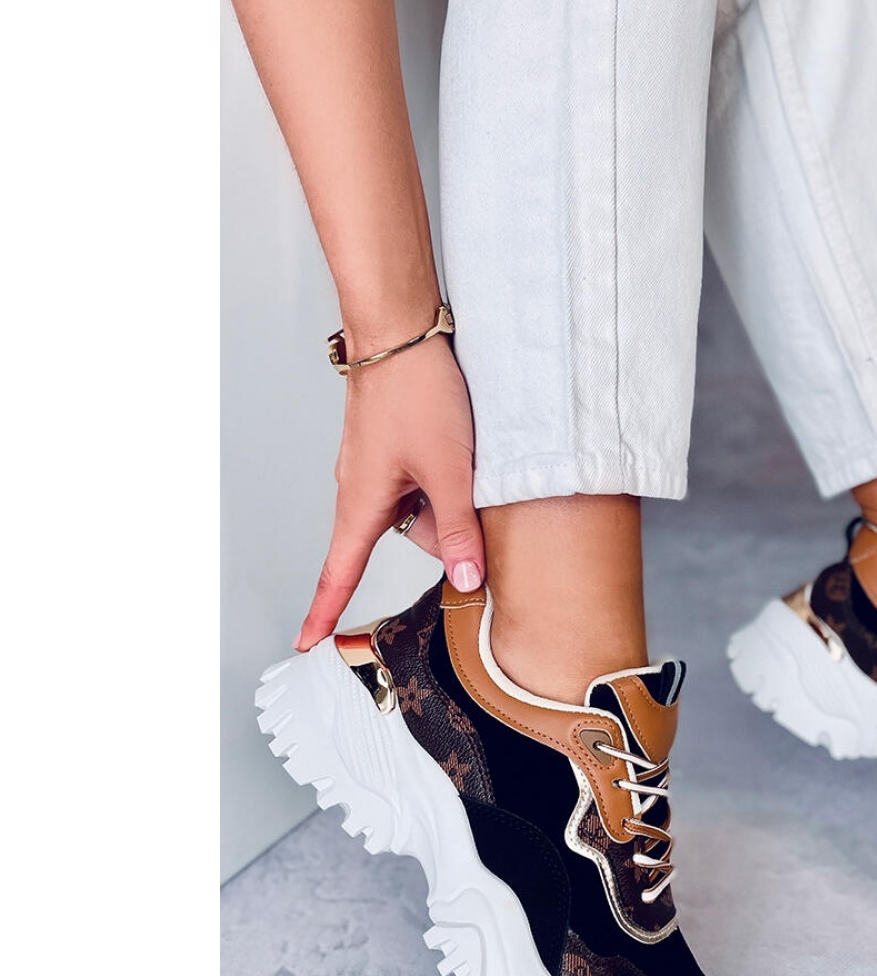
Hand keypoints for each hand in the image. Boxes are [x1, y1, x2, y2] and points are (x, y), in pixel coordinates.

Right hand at [296, 336, 483, 649]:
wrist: (401, 333)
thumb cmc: (416, 393)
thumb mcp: (449, 468)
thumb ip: (459, 528)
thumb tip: (466, 581)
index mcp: (361, 504)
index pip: (338, 573)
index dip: (324, 612)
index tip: (308, 642)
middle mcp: (360, 490)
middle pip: (407, 537)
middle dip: (444, 526)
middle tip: (469, 489)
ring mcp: (375, 468)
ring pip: (420, 506)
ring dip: (447, 492)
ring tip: (463, 455)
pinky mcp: (391, 448)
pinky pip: (420, 480)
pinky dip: (443, 473)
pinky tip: (458, 447)